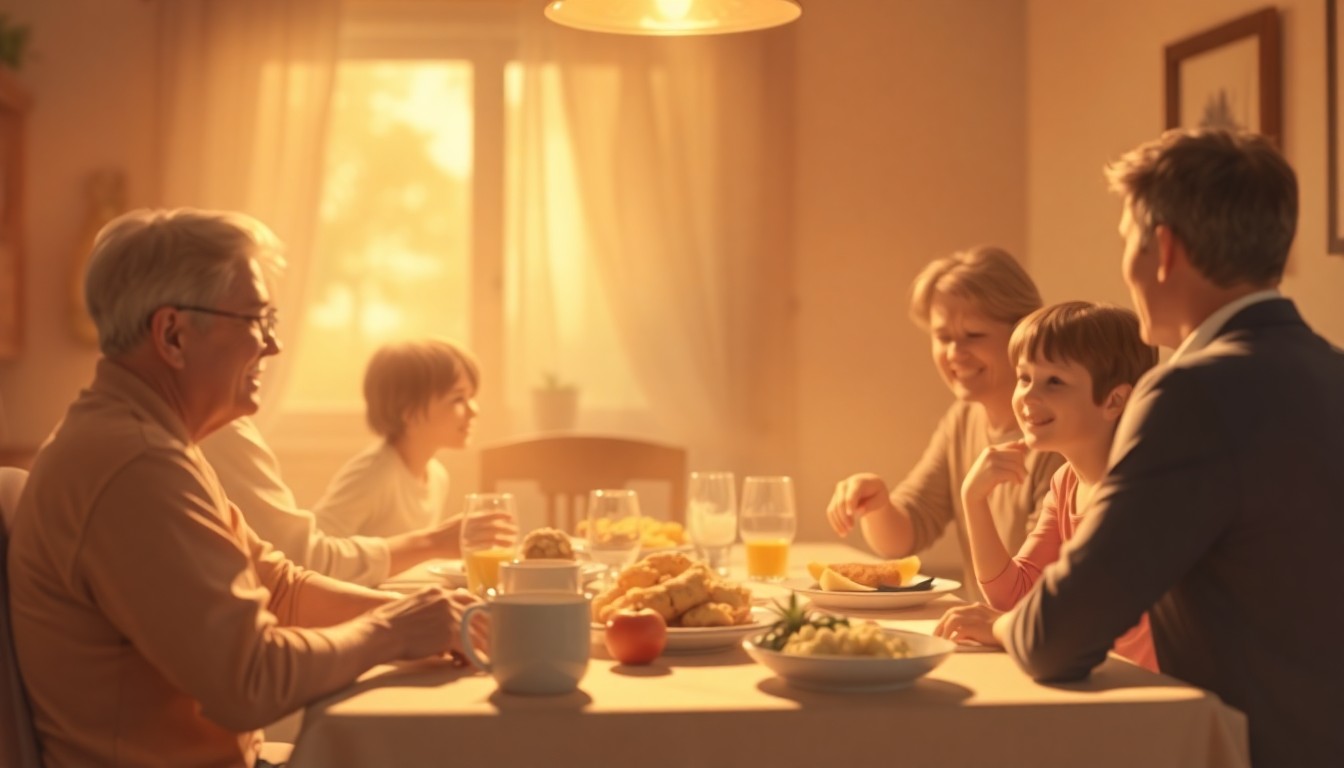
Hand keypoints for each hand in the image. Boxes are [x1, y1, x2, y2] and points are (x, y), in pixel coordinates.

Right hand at [369, 586, 484, 660]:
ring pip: (477, 632)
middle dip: (485, 631)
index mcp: (438, 592)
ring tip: (483, 658)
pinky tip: (471, 665)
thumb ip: (432, 612)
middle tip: (489, 644)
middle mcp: (447, 600)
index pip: (469, 600)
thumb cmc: (388, 626)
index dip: (477, 614)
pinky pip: (470, 647)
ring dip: (481, 647)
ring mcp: (450, 615)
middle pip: (478, 614)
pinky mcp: (450, 633)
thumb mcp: (413, 608)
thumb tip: (443, 633)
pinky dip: (473, 658)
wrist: (378, 633)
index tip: (481, 625)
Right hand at [427, 512, 516, 558]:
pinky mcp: (467, 548)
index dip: (502, 515)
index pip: (489, 514)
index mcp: (469, 517)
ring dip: (504, 540)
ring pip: (492, 538)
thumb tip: (483, 520)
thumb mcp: (459, 521)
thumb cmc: (444, 532)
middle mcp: (470, 526)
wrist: (431, 542)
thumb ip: (470, 520)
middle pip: (494, 526)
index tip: (511, 517)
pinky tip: (501, 550)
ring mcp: (469, 537)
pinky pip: (484, 547)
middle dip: (507, 529)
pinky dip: (494, 548)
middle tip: (515, 531)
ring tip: (513, 542)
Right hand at [825, 473, 892, 536]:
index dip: (850, 503)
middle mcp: (844, 485)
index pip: (851, 494)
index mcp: (858, 482)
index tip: (850, 514)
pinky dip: (835, 523)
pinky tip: (841, 532)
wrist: (869, 487)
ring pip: (833, 508)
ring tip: (845, 534)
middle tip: (850, 529)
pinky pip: (831, 512)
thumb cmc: (877, 493)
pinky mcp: (834, 500)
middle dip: (844, 517)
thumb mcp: (880, 499)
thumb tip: (859, 511)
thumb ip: (870, 505)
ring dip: (838, 522)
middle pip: (840, 502)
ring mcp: (838, 492)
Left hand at [933, 602, 1004, 647]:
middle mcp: (974, 609)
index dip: (947, 619)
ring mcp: (974, 616)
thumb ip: (976, 627)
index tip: (942, 628)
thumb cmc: (1006, 630)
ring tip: (941, 640)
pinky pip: (957, 629)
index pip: (957, 610)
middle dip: (942, 624)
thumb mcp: (989, 625)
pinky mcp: (975, 625)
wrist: (1015, 629)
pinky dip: (951, 636)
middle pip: (951, 612)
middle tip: (936, 635)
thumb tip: (961, 637)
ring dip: (944, 630)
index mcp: (977, 607)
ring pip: (952, 619)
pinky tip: (950, 643)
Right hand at [961, 440, 1027, 505]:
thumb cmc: (986, 477)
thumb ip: (1008, 454)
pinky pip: (1012, 474)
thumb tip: (1023, 442)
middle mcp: (991, 452)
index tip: (1021, 467)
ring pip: (1016, 465)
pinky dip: (1017, 479)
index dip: (1022, 456)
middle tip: (1023, 476)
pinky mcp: (992, 472)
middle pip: (1018, 454)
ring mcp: (991, 462)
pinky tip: (1016, 483)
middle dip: (1023, 466)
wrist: (972, 490)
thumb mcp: (996, 464)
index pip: (1014, 445)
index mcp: (991, 449)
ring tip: (1021, 481)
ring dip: (1022, 474)